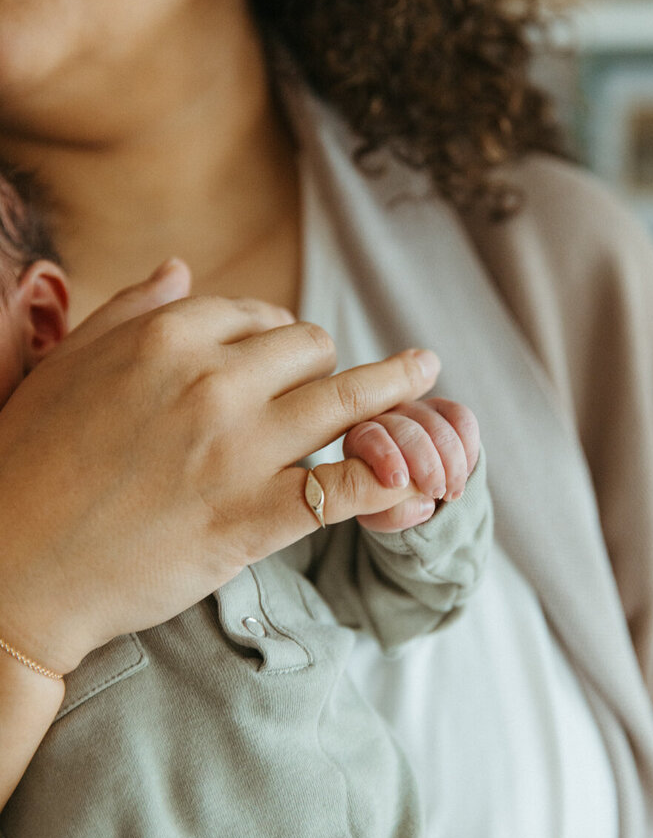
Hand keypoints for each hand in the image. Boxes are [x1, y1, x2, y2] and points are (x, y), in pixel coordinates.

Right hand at [0, 260, 440, 674]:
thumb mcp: (66, 366)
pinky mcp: (252, 519)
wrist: (10, 569)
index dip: (276, 335)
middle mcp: (211, 381)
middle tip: (319, 390)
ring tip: (426, 373)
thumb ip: (128, 310)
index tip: (282, 356)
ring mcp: (237, 451)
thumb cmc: (27, 464)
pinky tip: (415, 476)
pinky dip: (388, 478)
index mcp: (165, 337)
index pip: (259, 314)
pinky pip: (345, 486)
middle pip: (310, 349)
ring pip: (346, 401)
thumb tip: (180, 268)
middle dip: (320, 364)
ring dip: (395, 385)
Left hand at [342, 397, 479, 532]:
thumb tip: (424, 505)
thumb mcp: (382, 516)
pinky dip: (468, 445)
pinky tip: (467, 470)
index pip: (369, 436)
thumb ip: (393, 514)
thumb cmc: (389, 504)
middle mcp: (385, 419)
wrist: (415, 495)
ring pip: (436, 423)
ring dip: (451, 461)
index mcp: (360, 440)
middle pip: (406, 430)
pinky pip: (461, 417)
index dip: (386, 456)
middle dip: (427, 464)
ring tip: (452, 491)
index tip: (399, 482)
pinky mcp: (443, 410)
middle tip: (436, 492)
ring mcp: (415, 411)